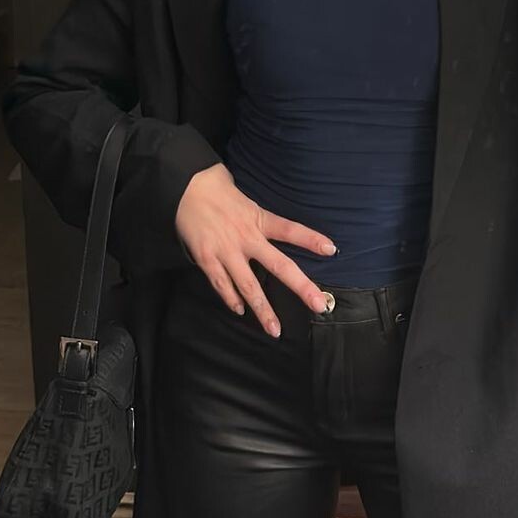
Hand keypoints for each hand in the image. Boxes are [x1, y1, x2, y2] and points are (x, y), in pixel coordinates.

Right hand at [175, 163, 335, 334]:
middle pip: (280, 265)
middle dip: (301, 287)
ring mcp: (227, 251)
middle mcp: (247, 237)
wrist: (186, 187)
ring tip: (275, 330)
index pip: (291, 230)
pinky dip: (231, 299)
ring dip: (263, 310)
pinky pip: (222, 284)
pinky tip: (240, 310)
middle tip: (319, 304)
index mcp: (259, 219)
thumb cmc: (218, 189)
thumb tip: (272, 229)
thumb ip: (260, 218)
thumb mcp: (247, 199)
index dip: (311, 239)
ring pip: (249, 286)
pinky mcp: (207, 258)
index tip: (331, 250)